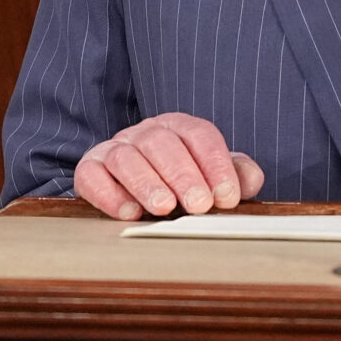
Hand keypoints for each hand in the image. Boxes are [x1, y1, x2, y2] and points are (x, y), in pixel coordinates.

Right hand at [74, 113, 265, 220]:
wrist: (127, 186)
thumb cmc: (177, 181)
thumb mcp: (209, 175)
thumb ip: (235, 175)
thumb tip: (251, 181)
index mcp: (178, 126)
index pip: (200, 135)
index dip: (215, 164)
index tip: (227, 196)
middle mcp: (145, 133)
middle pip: (163, 144)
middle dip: (183, 175)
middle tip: (199, 205)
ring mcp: (114, 148)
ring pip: (127, 157)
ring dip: (147, 183)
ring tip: (165, 208)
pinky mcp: (89, 169)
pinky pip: (93, 176)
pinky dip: (111, 195)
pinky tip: (130, 214)